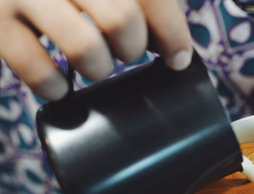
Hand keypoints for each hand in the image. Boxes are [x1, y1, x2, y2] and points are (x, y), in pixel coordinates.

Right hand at [0, 0, 191, 99]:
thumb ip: (146, 3)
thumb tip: (177, 52)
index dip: (172, 34)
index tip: (178, 59)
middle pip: (122, 21)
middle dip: (132, 48)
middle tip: (125, 51)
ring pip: (85, 48)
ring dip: (99, 69)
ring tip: (95, 65)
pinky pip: (36, 70)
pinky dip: (54, 87)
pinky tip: (59, 84)